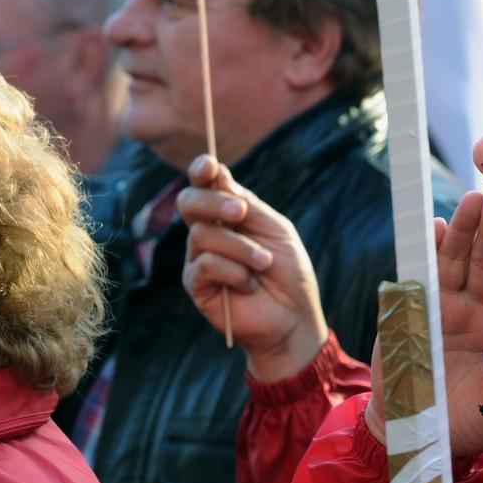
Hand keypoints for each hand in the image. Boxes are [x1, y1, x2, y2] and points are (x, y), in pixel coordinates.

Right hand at [179, 155, 328, 382]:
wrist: (293, 317)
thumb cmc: (289, 273)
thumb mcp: (276, 231)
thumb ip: (249, 205)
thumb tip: (218, 174)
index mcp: (229, 214)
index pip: (206, 185)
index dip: (202, 171)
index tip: (209, 166)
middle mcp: (209, 231)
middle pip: (190, 202)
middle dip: (215, 203)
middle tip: (242, 214)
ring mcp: (198, 257)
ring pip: (202, 234)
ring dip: (241, 248)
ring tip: (263, 264)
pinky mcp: (195, 284)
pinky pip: (204, 265)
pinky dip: (233, 271)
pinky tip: (249, 284)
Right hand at [362, 192, 482, 458]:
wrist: (417, 428)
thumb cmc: (465, 422)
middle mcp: (480, 309)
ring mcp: (447, 305)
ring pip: (459, 261)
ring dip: (465, 231)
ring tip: (472, 204)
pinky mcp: (416, 308)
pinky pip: (423, 275)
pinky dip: (429, 252)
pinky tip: (435, 229)